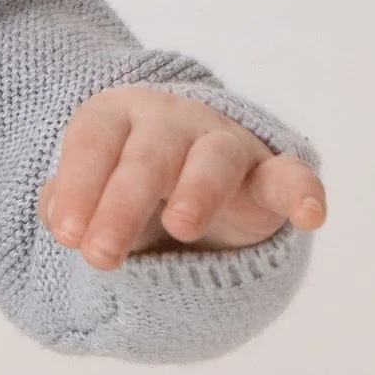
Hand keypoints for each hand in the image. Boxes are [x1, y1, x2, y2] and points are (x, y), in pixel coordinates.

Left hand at [40, 85, 325, 269]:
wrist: (184, 175)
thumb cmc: (122, 186)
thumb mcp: (87, 195)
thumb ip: (67, 204)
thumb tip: (63, 220)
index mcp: (117, 118)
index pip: (93, 143)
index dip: (78, 185)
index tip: (67, 234)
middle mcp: (170, 122)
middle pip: (147, 157)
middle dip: (122, 205)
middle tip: (99, 256)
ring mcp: (223, 144)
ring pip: (214, 159)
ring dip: (197, 190)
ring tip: (180, 227)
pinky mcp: (269, 174)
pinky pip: (291, 176)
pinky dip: (303, 192)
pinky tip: (311, 216)